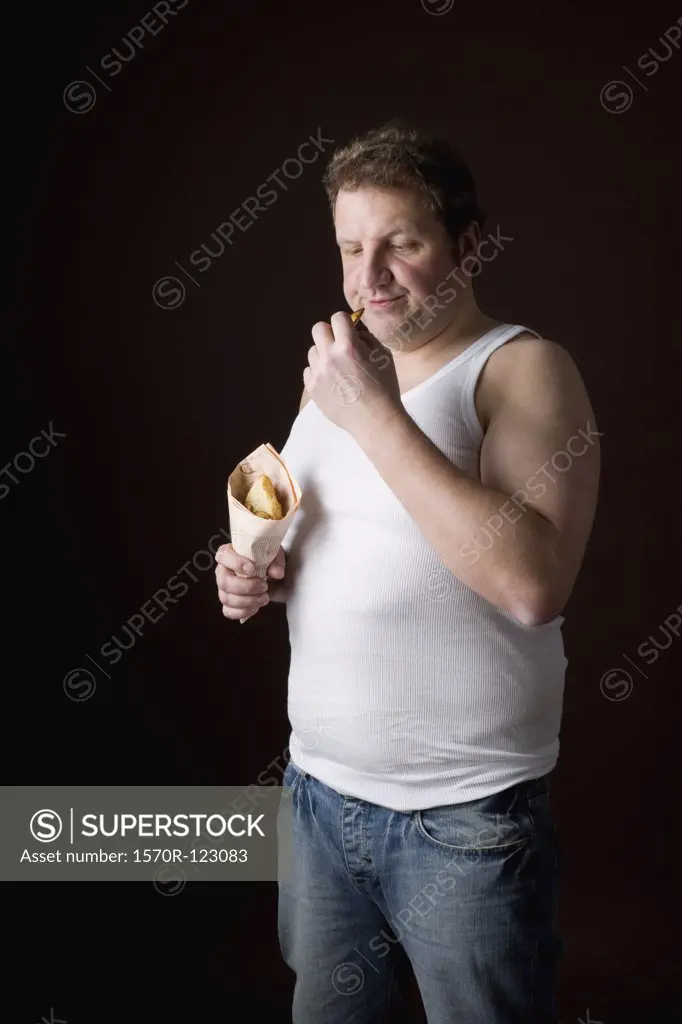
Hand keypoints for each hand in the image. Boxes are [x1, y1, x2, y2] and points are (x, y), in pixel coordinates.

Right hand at [214, 543, 285, 621]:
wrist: (268, 572)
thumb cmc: (266, 560)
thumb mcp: (274, 555)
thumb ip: (276, 562)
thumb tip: (276, 573)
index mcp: (228, 554)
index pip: (223, 556)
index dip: (236, 564)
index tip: (252, 569)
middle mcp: (222, 571)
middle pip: (224, 582)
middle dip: (247, 587)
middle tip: (264, 586)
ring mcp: (223, 589)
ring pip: (226, 599)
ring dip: (248, 601)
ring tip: (264, 597)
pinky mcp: (228, 603)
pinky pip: (228, 611)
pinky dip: (243, 612)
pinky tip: (255, 607)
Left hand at [303, 311, 402, 438]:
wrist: (375, 420)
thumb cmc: (385, 389)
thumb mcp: (383, 356)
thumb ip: (366, 340)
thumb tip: (354, 333)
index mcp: (348, 347)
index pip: (337, 318)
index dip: (344, 322)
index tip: (349, 330)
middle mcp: (329, 357)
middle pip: (318, 329)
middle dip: (329, 333)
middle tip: (339, 345)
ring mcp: (318, 373)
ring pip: (312, 351)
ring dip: (324, 355)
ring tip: (337, 368)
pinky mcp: (312, 388)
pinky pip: (308, 371)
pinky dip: (318, 372)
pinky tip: (332, 382)